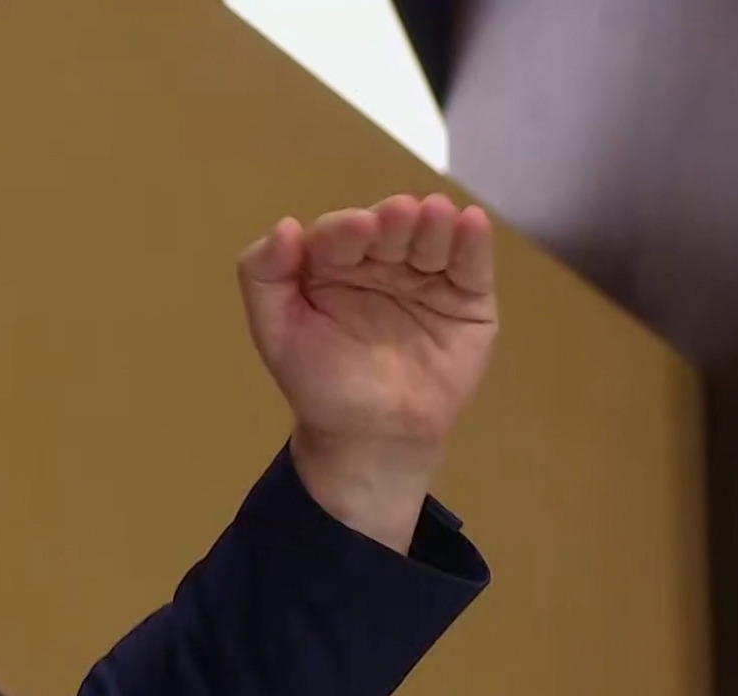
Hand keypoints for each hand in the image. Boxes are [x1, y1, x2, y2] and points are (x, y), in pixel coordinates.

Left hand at [237, 193, 496, 549]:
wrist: (372, 439)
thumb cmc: (320, 384)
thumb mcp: (276, 333)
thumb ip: (265, 278)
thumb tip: (285, 225)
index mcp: (333, 263)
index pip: (339, 235)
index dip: (345, 230)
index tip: (357, 229)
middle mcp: (380, 261)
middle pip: (389, 231)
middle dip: (393, 221)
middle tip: (400, 214)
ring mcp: (426, 277)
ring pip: (431, 240)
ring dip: (433, 224)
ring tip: (436, 214)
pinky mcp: (466, 298)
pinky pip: (471, 266)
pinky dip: (473, 243)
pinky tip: (470, 223)